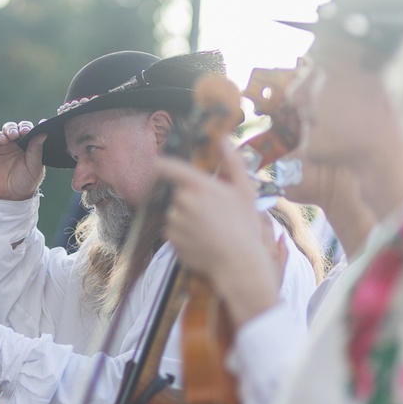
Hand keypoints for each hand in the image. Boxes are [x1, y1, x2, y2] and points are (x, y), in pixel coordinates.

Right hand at [0, 120, 46, 199]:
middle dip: (24, 127)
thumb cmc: (24, 182)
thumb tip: (43, 133)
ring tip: (13, 135)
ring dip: (11, 128)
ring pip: (9, 128)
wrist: (7, 195)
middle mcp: (20, 142)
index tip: (42, 124)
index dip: (39, 127)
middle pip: (22, 127)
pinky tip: (4, 140)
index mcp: (33, 146)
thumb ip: (37, 151)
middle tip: (25, 131)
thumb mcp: (34, 168)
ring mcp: (7, 143)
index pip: (36, 132)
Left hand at [156, 138, 281, 325]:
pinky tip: (203, 241)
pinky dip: (184, 235)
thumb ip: (233, 163)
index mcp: (199, 187)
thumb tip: (225, 140)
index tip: (157, 165)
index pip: (169, 167)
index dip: (161, 164)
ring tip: (210, 230)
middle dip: (190, 199)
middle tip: (212, 212)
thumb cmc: (245, 226)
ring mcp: (175, 222)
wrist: (238, 264)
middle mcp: (182, 202)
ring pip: (175, 214)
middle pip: (178, 194)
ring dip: (187, 218)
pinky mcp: (171, 241)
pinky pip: (173, 232)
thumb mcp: (245, 191)